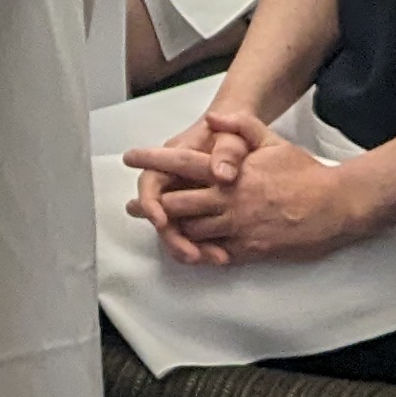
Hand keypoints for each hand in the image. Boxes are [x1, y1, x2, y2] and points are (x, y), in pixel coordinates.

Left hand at [121, 107, 363, 263]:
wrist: (336, 206)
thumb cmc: (304, 173)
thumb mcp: (272, 141)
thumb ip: (240, 126)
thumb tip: (213, 116)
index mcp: (231, 172)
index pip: (182, 163)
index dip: (153, 160)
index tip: (131, 158)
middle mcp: (229, 200)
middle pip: (177, 204)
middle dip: (153, 205)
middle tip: (134, 206)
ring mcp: (238, 227)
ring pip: (191, 231)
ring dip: (173, 229)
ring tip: (158, 226)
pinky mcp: (250, 249)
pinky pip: (214, 253)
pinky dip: (198, 251)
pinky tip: (189, 248)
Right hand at [123, 99, 260, 264]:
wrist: (245, 140)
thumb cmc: (233, 136)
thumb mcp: (233, 136)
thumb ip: (228, 151)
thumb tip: (222, 175)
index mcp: (174, 160)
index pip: (151, 183)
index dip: (150, 204)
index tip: (161, 221)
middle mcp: (175, 183)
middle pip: (162, 216)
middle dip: (173, 238)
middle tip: (192, 255)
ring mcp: (187, 201)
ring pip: (178, 229)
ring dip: (190, 248)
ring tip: (214, 260)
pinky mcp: (200, 215)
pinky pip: (196, 235)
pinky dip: (206, 248)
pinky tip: (223, 257)